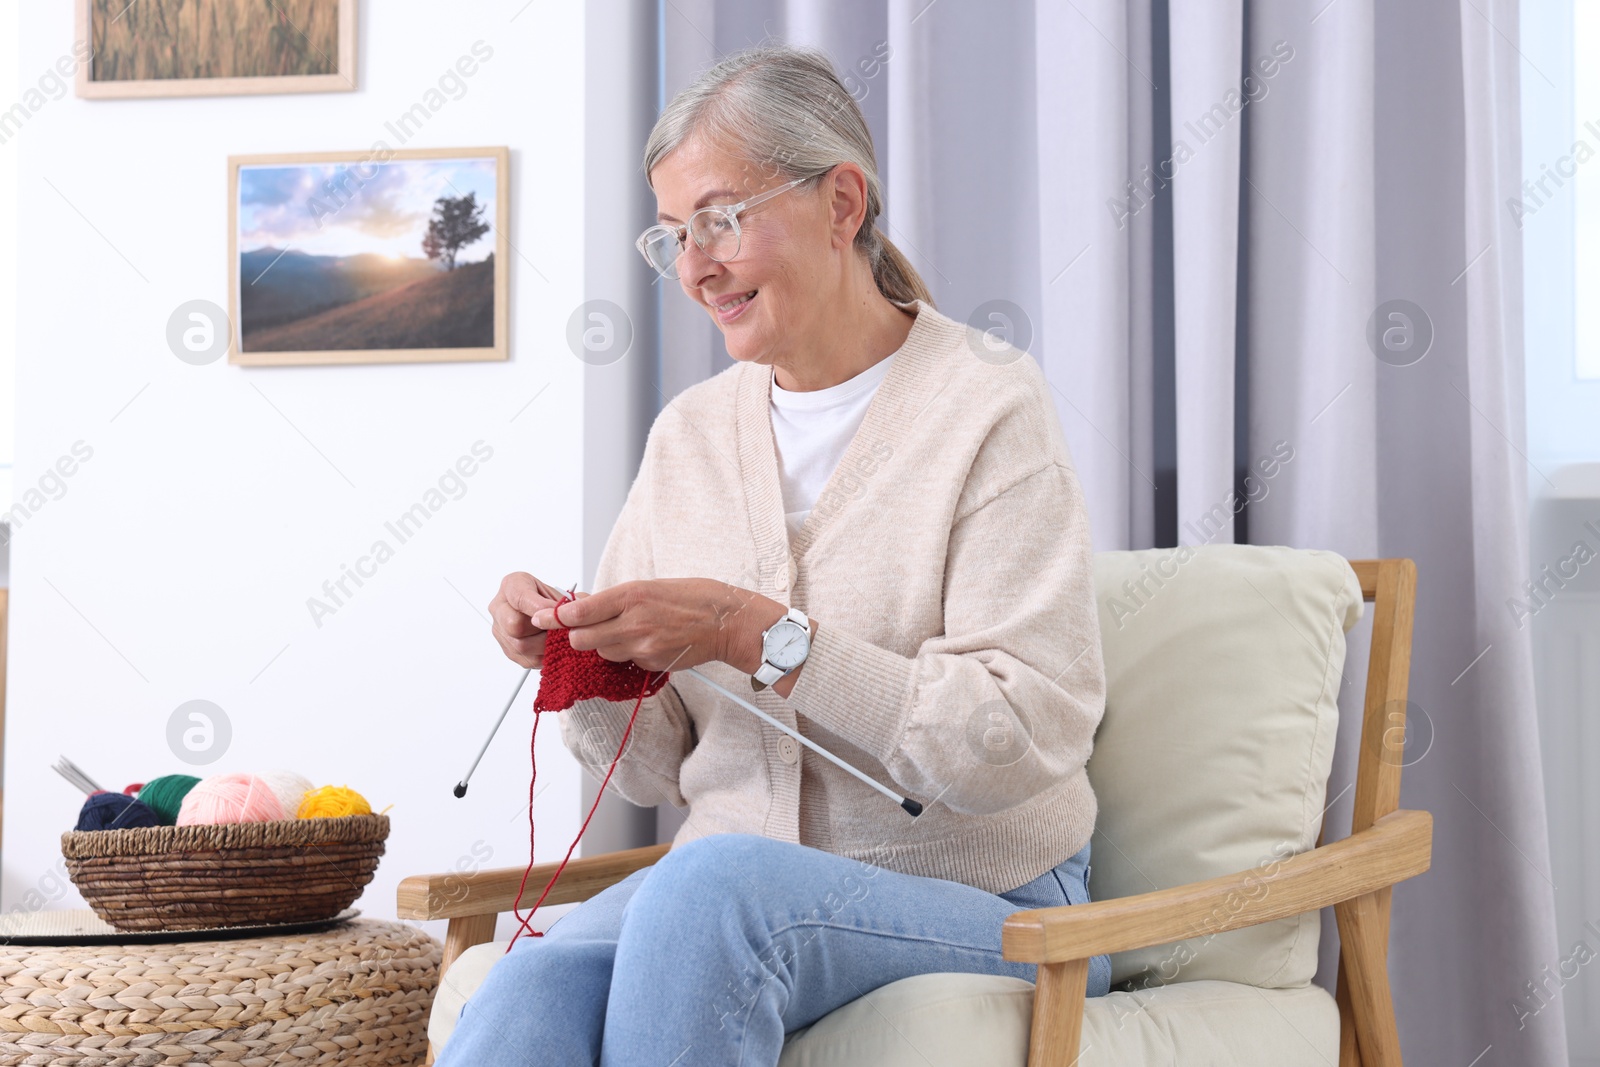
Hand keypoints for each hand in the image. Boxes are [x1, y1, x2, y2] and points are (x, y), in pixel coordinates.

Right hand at [489, 572, 588, 668]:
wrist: (548, 614)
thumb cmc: (550, 600)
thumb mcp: (559, 593)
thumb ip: (565, 602)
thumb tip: (571, 614)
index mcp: (511, 586)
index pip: (519, 598)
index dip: (541, 608)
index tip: (557, 612)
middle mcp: (500, 608)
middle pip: (515, 625)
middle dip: (542, 629)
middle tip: (558, 628)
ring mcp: (500, 630)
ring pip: (521, 645)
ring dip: (544, 645)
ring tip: (557, 638)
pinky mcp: (508, 650)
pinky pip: (526, 660)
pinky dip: (544, 656)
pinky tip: (552, 647)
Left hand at [529, 578, 771, 674]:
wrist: (725, 621)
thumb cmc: (691, 597)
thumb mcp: (649, 586)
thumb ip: (616, 599)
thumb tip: (583, 607)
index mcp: (632, 595)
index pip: (579, 611)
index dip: (557, 617)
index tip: (545, 618)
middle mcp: (634, 622)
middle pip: (581, 639)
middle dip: (578, 636)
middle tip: (584, 629)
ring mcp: (642, 646)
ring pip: (600, 653)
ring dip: (602, 646)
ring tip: (622, 633)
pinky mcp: (650, 662)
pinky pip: (623, 661)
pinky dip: (625, 655)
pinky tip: (643, 642)